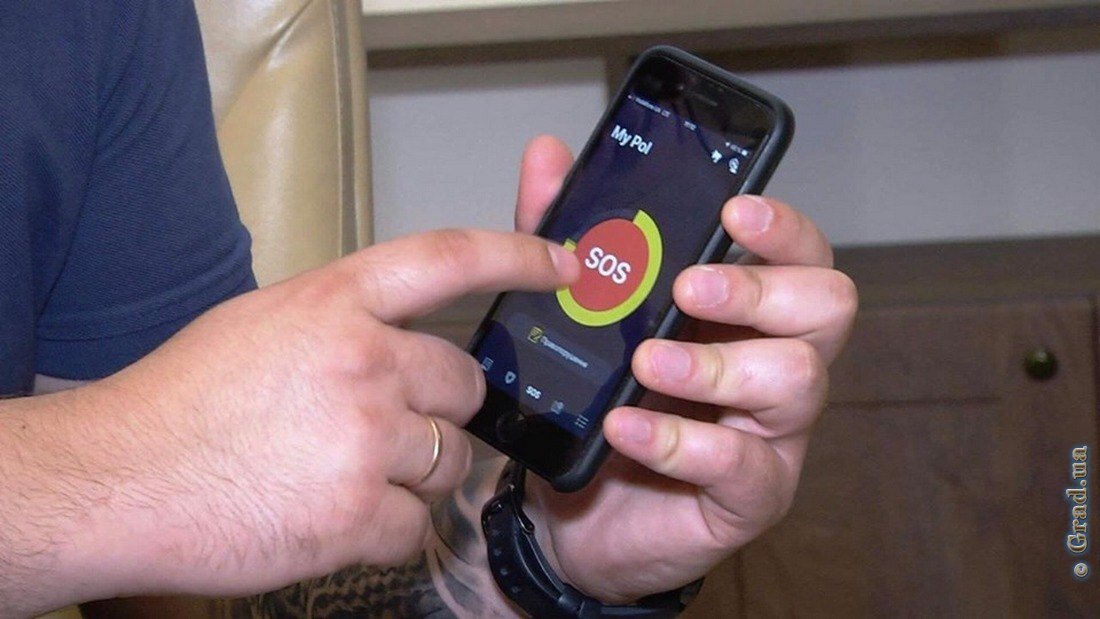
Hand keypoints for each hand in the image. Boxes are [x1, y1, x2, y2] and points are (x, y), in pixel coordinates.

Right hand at [66, 229, 577, 600]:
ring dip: (410, 477)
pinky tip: (327, 515)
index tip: (564, 263)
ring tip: (336, 475)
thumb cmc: (181, 402)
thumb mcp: (262, 323)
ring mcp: (363, 438)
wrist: (116, 480)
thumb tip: (406, 339)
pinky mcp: (357, 513)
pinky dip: (382, 529)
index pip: (449, 259)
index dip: (519, 255)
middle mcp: (361, 359)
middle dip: (439, 412)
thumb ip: (342, 320)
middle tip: (381, 428)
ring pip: (450, 463)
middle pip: (464, 387)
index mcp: (333, 301)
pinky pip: (416, 526)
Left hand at [512, 136, 856, 601]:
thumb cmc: (591, 407)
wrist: (562, 515)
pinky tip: (625, 429)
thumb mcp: (574, 316)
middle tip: (688, 289)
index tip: (734, 210)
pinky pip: (741, 465)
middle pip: (827, 306)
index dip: (782, 228)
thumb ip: (566, 237)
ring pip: (799, 380)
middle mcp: (774, 364)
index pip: (800, 254)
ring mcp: (772, 434)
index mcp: (742, 313)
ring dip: (718, 365)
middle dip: (760, 288)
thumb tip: (548, 154)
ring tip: (647, 365)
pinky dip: (679, 441)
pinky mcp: (751, 496)